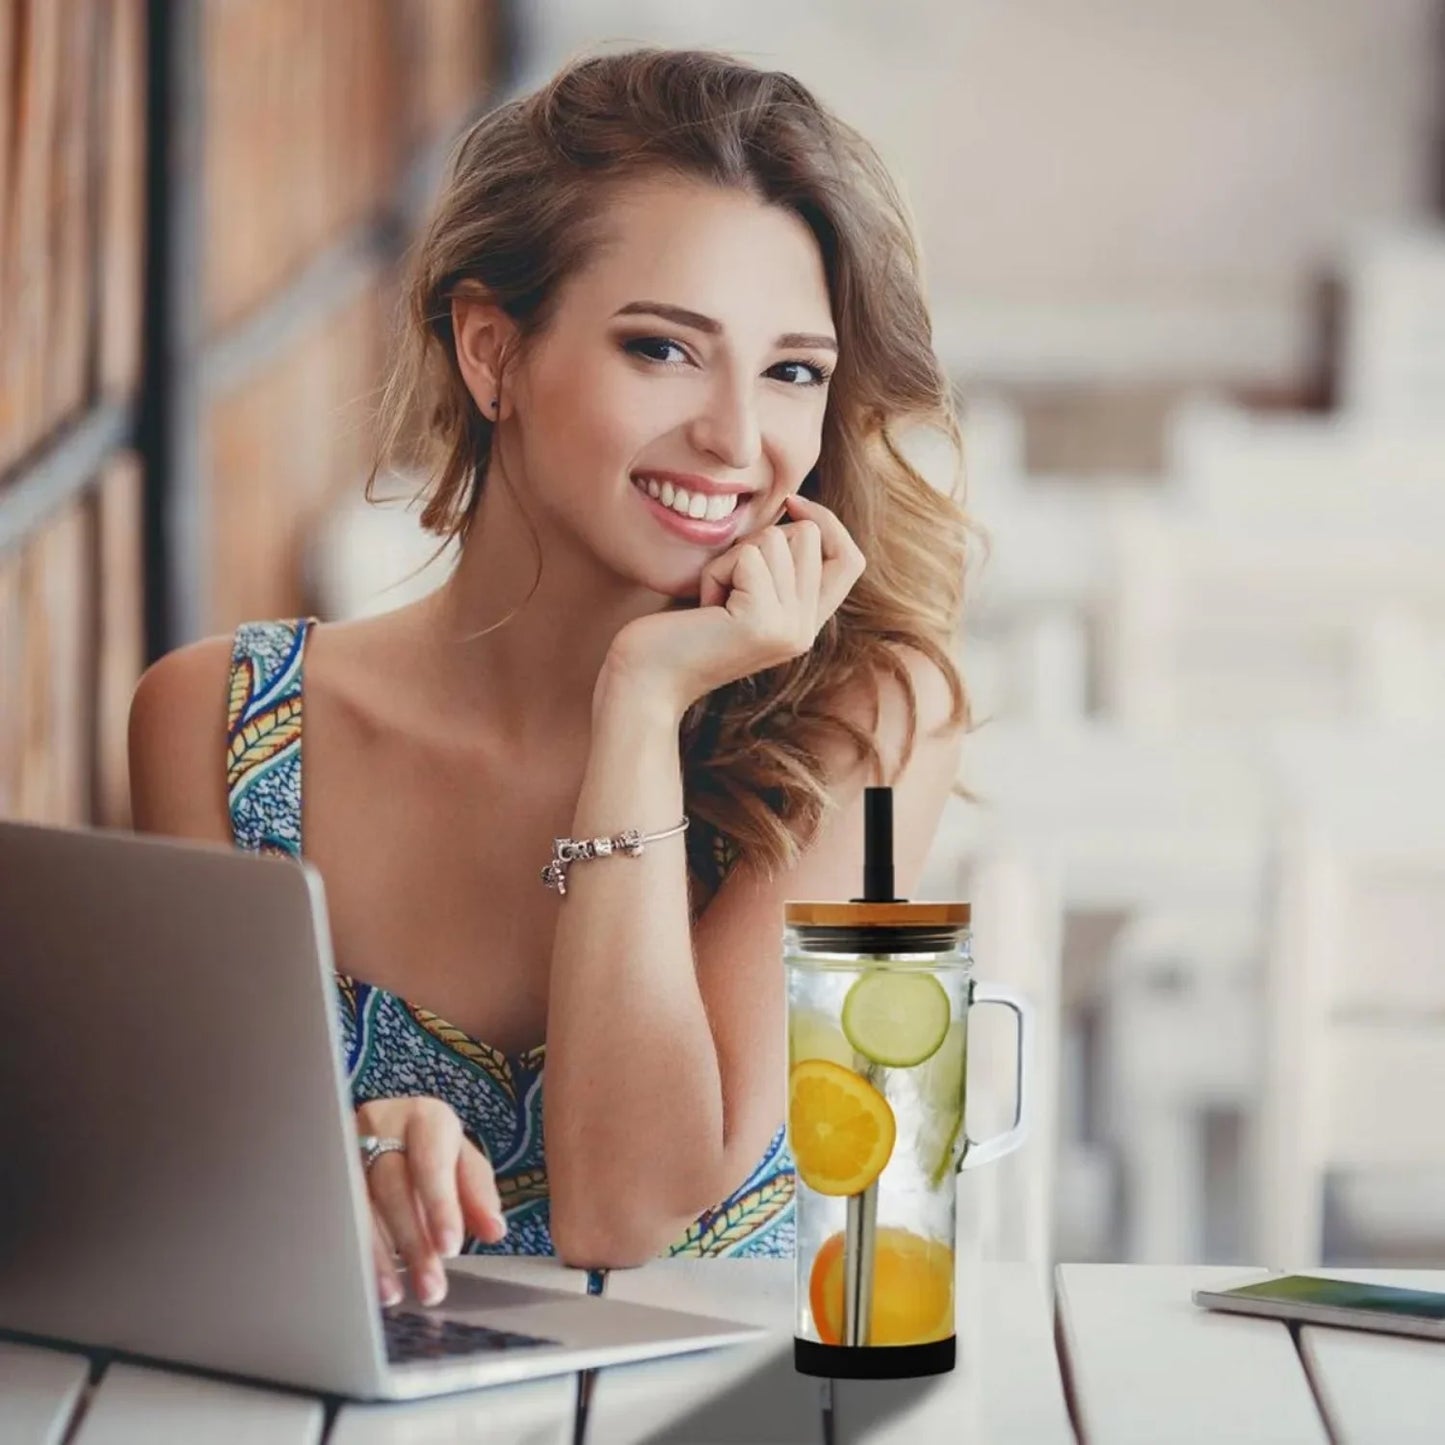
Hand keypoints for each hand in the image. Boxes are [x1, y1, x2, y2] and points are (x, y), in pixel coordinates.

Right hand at [356, 1097, 507, 1306]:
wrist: (388, 1128)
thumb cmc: (431, 1149)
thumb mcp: (461, 1163)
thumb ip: (478, 1194)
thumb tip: (494, 1230)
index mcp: (425, 1118)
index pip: (431, 1162)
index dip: (439, 1205)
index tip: (449, 1248)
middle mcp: (382, 1124)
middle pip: (392, 1186)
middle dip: (412, 1240)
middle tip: (431, 1286)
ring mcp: (347, 1147)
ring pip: (358, 1204)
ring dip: (379, 1255)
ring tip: (396, 1293)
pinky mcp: (325, 1172)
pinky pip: (335, 1214)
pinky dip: (353, 1251)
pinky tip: (364, 1280)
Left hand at [602, 493, 865, 717]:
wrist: (646, 680)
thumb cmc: (679, 628)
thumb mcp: (739, 590)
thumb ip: (776, 565)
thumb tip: (797, 509)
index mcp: (805, 624)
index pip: (850, 560)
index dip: (827, 522)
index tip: (791, 503)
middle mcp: (805, 631)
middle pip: (809, 535)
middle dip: (757, 542)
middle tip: (724, 586)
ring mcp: (788, 629)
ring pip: (776, 539)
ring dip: (731, 558)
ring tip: (712, 600)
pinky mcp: (763, 622)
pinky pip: (749, 557)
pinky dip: (715, 572)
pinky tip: (703, 607)